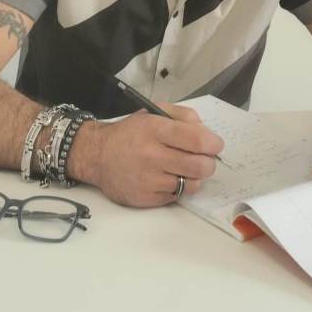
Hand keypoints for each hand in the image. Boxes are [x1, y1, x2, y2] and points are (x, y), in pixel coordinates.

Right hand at [68, 102, 224, 206]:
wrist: (96, 155)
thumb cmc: (129, 134)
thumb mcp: (153, 113)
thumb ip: (182, 116)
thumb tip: (206, 131)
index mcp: (155, 130)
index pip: (197, 140)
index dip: (213, 144)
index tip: (214, 145)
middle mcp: (152, 155)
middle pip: (200, 166)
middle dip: (208, 162)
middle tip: (203, 159)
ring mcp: (148, 179)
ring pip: (192, 184)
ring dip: (194, 176)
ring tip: (184, 168)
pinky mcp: (145, 198)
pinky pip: (176, 196)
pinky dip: (178, 187)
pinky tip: (167, 178)